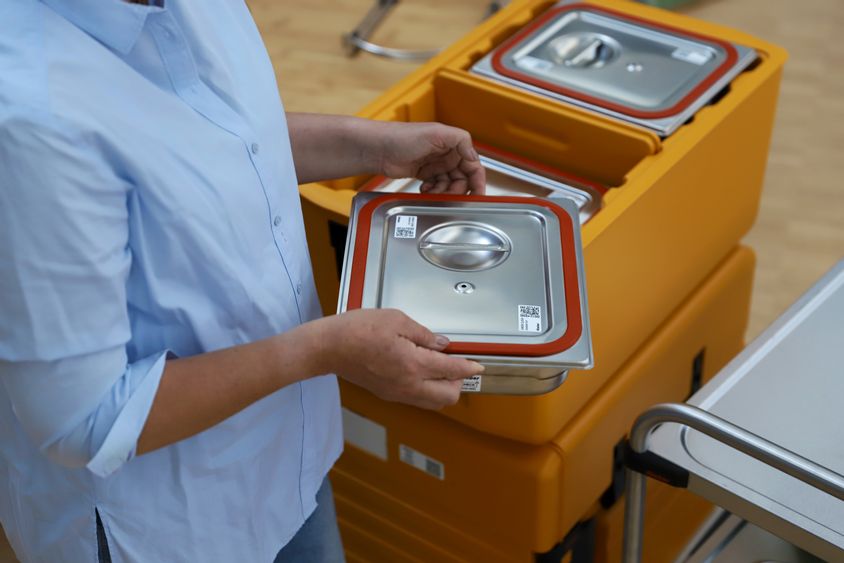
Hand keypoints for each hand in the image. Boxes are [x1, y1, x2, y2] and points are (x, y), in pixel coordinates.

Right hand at [316, 309, 483, 408]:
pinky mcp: (388, 394)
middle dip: (458, 382)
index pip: (451, 371)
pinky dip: (427, 390)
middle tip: (457, 365)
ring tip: (441, 369)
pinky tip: (421, 372)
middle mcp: (408, 385)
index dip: (468, 368)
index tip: (478, 365)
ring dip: (443, 389)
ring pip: (432, 402)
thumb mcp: (397, 320)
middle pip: (447, 397)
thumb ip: (424, 334)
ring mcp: (397, 393)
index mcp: (413, 364)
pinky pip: (416, 399)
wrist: (329, 348)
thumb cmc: (358, 330)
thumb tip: (441, 344)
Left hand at [375, 121, 485, 194]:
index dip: (477, 180)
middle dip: (458, 189)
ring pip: (450, 185)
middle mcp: (445, 154)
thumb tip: (475, 155)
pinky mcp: (424, 174)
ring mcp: (434, 164)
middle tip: (450, 195)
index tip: (478, 194)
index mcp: (452, 142)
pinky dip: (434, 192)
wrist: (378, 149)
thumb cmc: (401, 136)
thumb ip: (460, 140)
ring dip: (445, 192)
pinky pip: (437, 187)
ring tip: (433, 192)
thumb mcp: (435, 133)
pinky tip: (426, 190)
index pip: (473, 164)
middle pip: (463, 178)